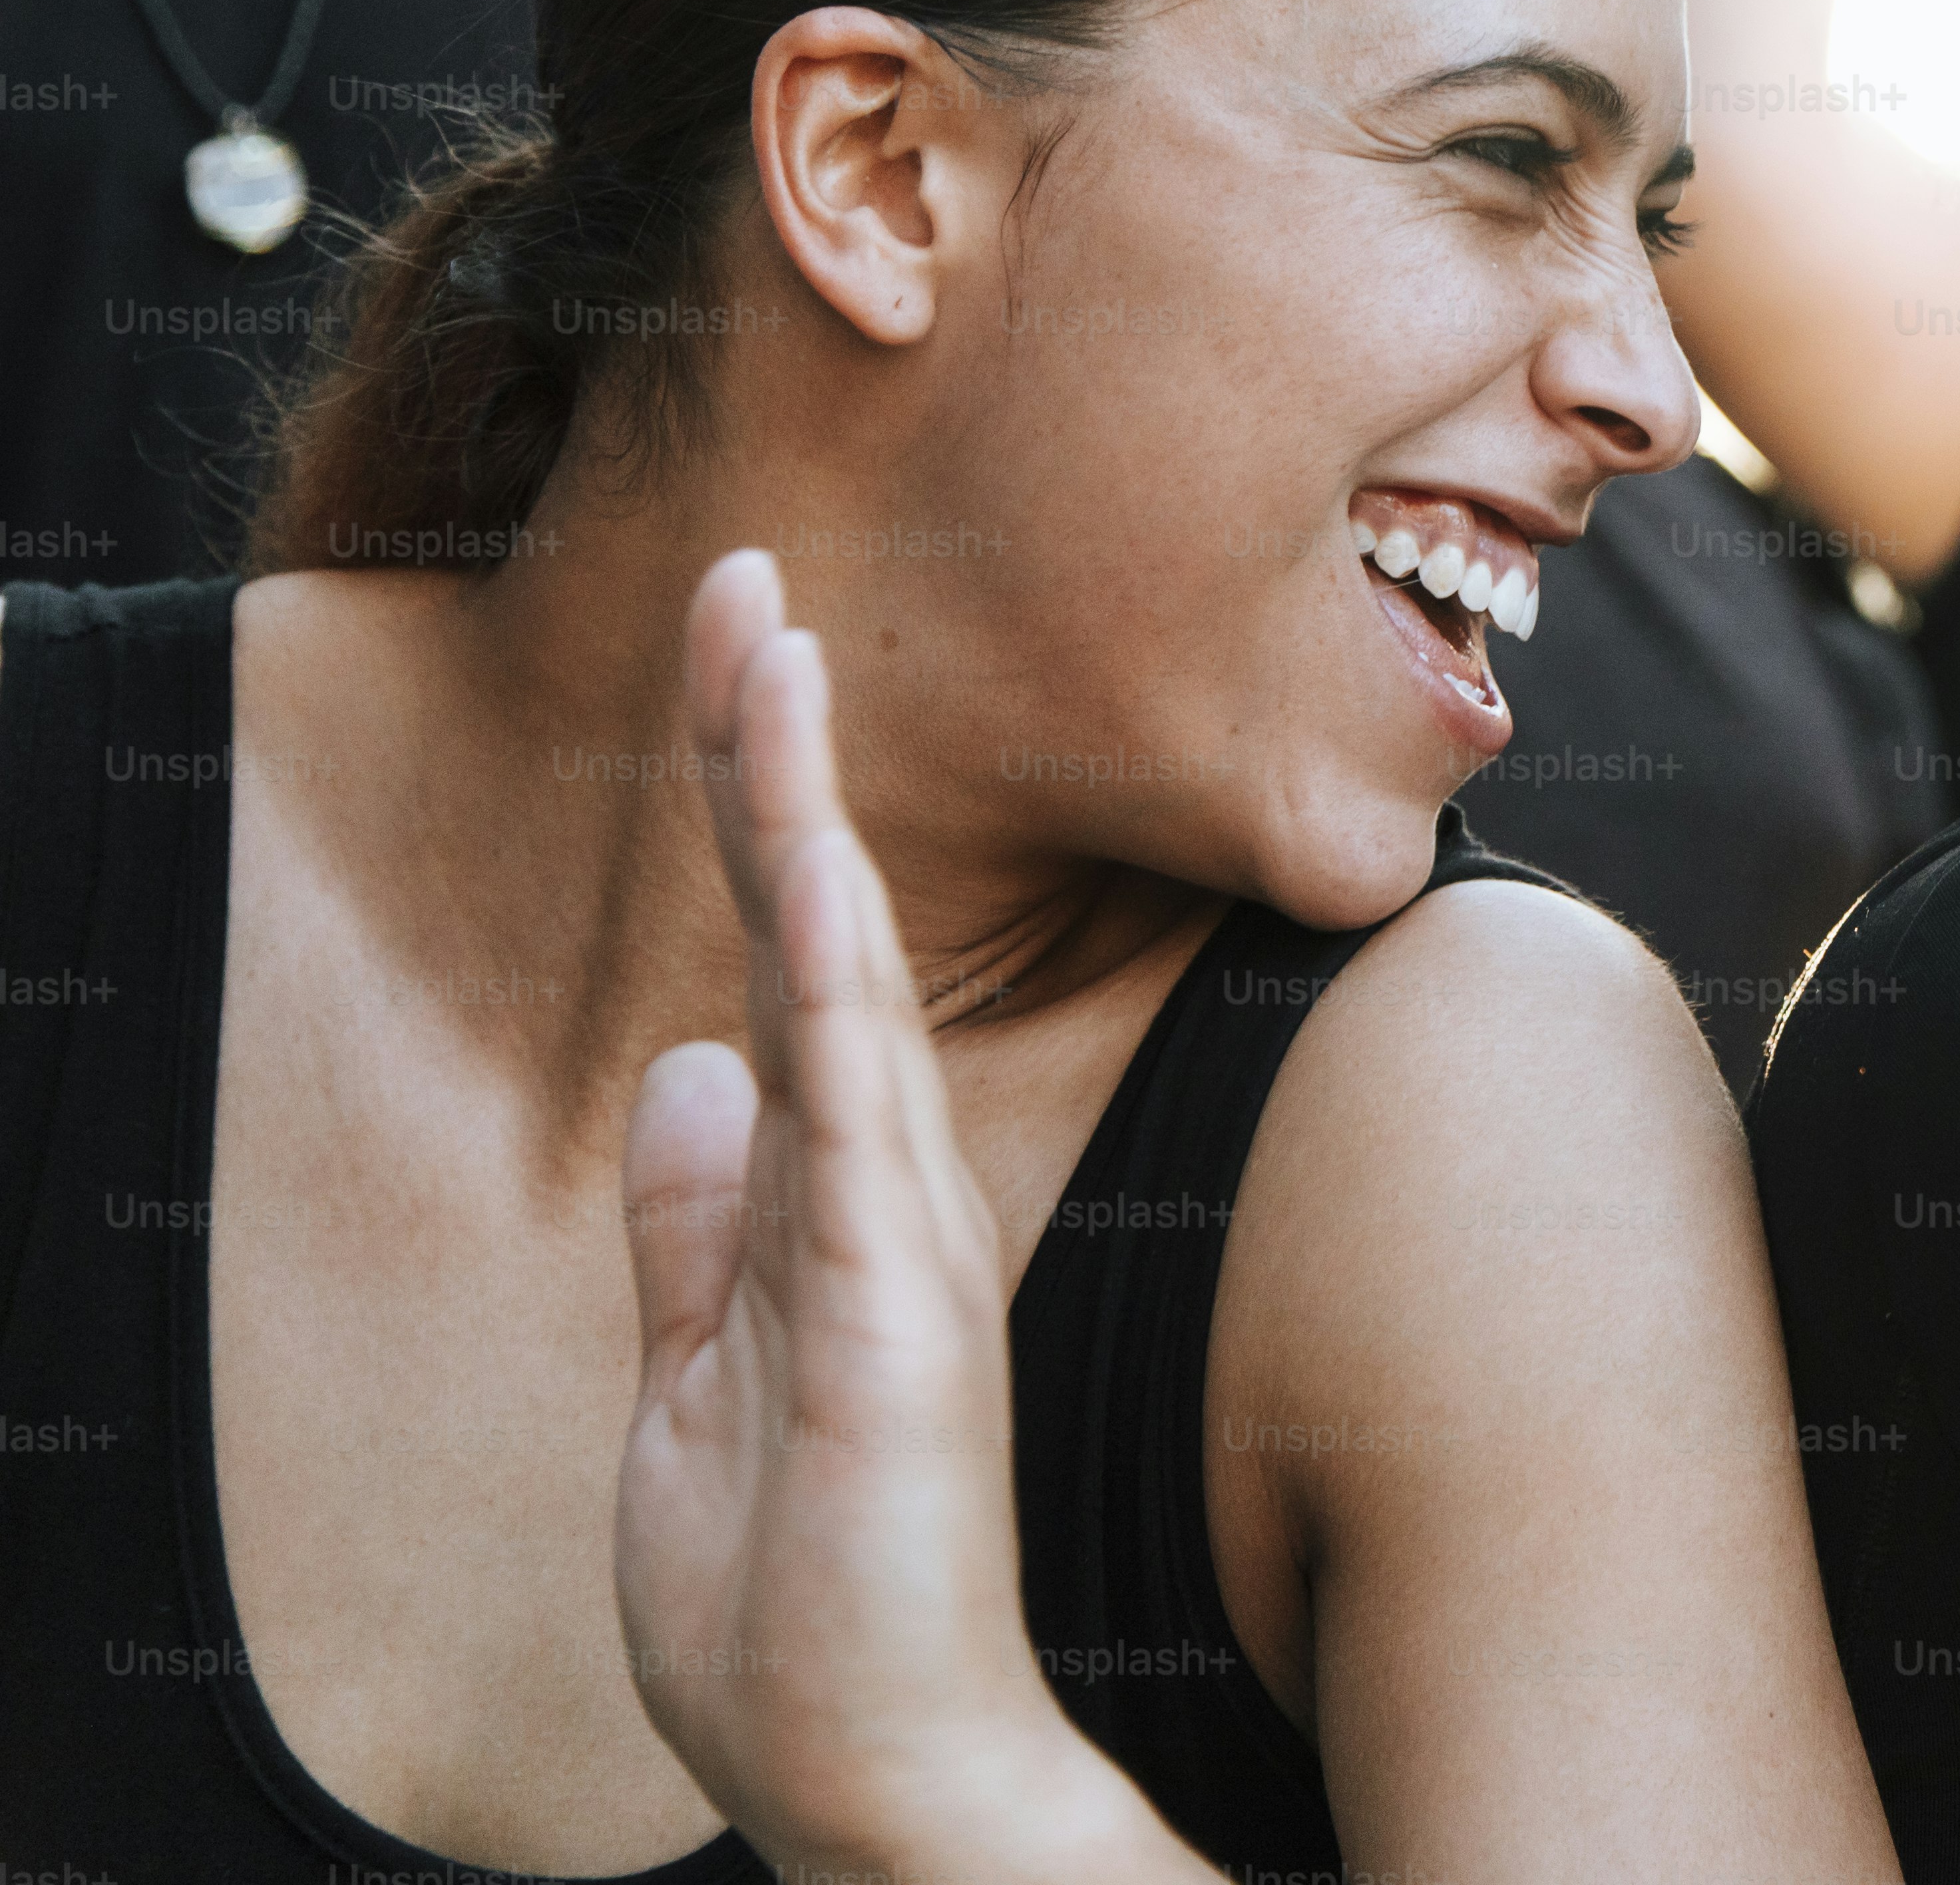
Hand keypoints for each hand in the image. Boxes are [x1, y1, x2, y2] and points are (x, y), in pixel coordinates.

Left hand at [617, 550, 1165, 1872]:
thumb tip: (688, 1076)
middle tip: (741, 576)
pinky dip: (838, 974)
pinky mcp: (890, 1306)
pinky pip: (858, 1105)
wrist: (878, 1771)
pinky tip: (820, 863)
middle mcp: (871, 1185)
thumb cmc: (799, 1609)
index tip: (729, 656)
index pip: (783, 961)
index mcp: (823, 1200)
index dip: (752, 811)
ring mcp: (888, 1234)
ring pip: (842, 973)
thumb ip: (697, 1238)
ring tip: (766, 649)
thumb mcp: (686, 1398)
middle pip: (817, 923)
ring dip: (798, 806)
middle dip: (769, 747)